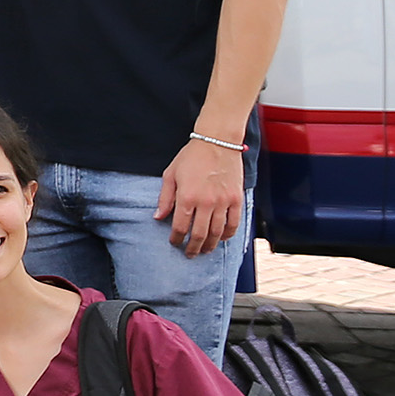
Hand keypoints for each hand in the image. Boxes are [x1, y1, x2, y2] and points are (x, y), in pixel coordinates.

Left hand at [157, 138, 246, 255]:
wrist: (217, 141)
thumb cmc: (191, 156)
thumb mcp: (171, 174)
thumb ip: (165, 198)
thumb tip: (158, 217)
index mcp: (187, 197)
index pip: (180, 227)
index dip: (176, 239)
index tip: (174, 243)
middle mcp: (206, 202)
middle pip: (200, 235)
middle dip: (193, 248)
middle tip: (189, 254)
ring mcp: (223, 202)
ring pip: (217, 233)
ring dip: (210, 245)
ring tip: (205, 250)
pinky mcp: (236, 199)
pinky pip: (233, 224)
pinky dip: (227, 235)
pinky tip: (221, 238)